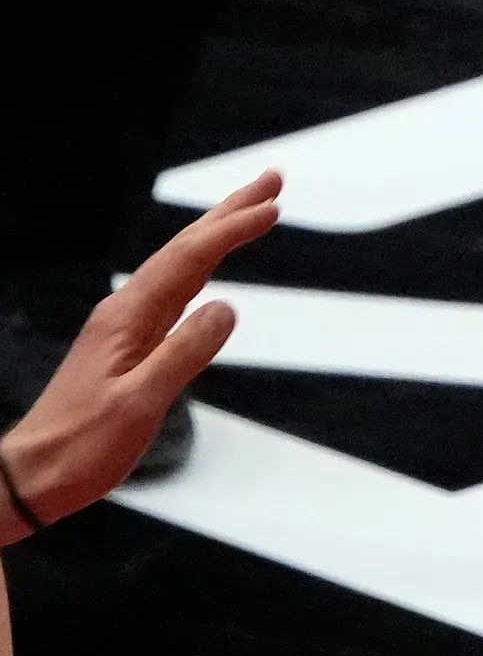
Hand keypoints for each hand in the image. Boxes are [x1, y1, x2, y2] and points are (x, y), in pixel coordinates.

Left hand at [0, 173, 279, 536]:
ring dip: (218, 237)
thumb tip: (228, 308)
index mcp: (127, 319)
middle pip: (184, 250)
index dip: (231, 230)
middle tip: (271, 181)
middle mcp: (125, 313)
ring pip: (181, 268)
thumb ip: (185, 353)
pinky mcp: (129, 347)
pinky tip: (212, 272)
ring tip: (252, 213)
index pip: (190, 261)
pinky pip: (175, 294)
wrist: (36, 473)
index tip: (273, 207)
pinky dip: (203, 271)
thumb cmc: (83, 445)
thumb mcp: (140, 402)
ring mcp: (126, 328)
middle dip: (228, 213)